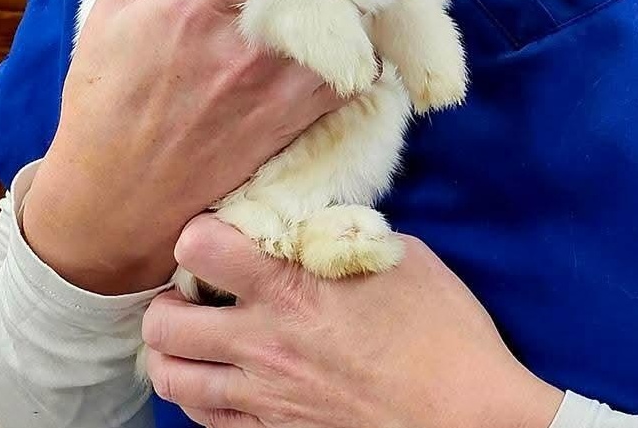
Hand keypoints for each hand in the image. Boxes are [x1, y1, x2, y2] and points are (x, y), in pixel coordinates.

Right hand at [21, 0, 343, 294]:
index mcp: (195, 3)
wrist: (117, 200)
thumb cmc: (106, 103)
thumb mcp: (109, 15)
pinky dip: (356, 43)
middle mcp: (247, 42)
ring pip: (348, 18)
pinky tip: (345, 28)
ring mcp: (280, 84)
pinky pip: (352, 69)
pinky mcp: (298, 119)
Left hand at [143, 216, 563, 427]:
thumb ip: (341, 238)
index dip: (197, 233)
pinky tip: (220, 379)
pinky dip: (199, 397)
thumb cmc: (442, 332)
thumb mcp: (398, 258)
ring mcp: (265, 399)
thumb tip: (317, 229)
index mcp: (290, 290)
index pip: (199, 248)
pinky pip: (207, 423)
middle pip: (164, 323)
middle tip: (191, 291)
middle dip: (166, 300)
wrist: (472, 419)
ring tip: (191, 336)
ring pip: (173, 380)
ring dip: (170, 352)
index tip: (215, 235)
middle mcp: (263, 345)